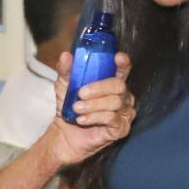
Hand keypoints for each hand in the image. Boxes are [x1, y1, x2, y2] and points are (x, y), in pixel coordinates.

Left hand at [47, 52, 135, 166]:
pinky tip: (82, 120)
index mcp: (112, 81)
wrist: (65, 133)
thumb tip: (66, 56)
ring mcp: (124, 112)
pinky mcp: (121, 128)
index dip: (123, 63)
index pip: (123, 68)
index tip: (117, 58)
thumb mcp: (64, 86)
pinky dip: (95, 118)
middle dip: (99, 88)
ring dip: (93, 105)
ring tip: (76, 109)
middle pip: (119, 85)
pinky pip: (112, 119)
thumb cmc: (69, 107)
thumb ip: (66, 70)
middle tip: (80, 94)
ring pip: (115, 103)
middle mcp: (123, 95)